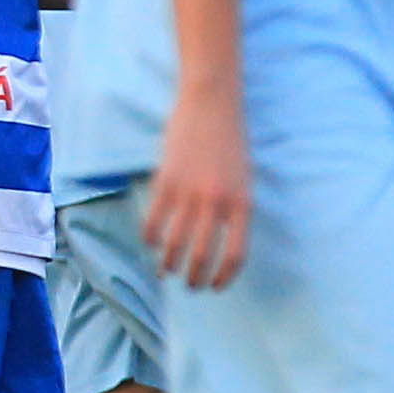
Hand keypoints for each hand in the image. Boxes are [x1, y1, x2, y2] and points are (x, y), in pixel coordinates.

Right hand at [143, 85, 251, 288]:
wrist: (212, 105)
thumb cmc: (230, 143)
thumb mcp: (243, 180)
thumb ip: (233, 210)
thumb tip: (219, 242)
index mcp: (243, 204)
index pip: (234, 255)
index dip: (223, 277)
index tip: (215, 287)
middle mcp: (217, 203)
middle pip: (203, 255)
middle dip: (194, 277)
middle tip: (189, 286)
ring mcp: (189, 193)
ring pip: (175, 243)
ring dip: (169, 263)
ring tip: (166, 272)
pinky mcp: (165, 183)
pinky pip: (154, 221)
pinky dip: (150, 238)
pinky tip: (150, 244)